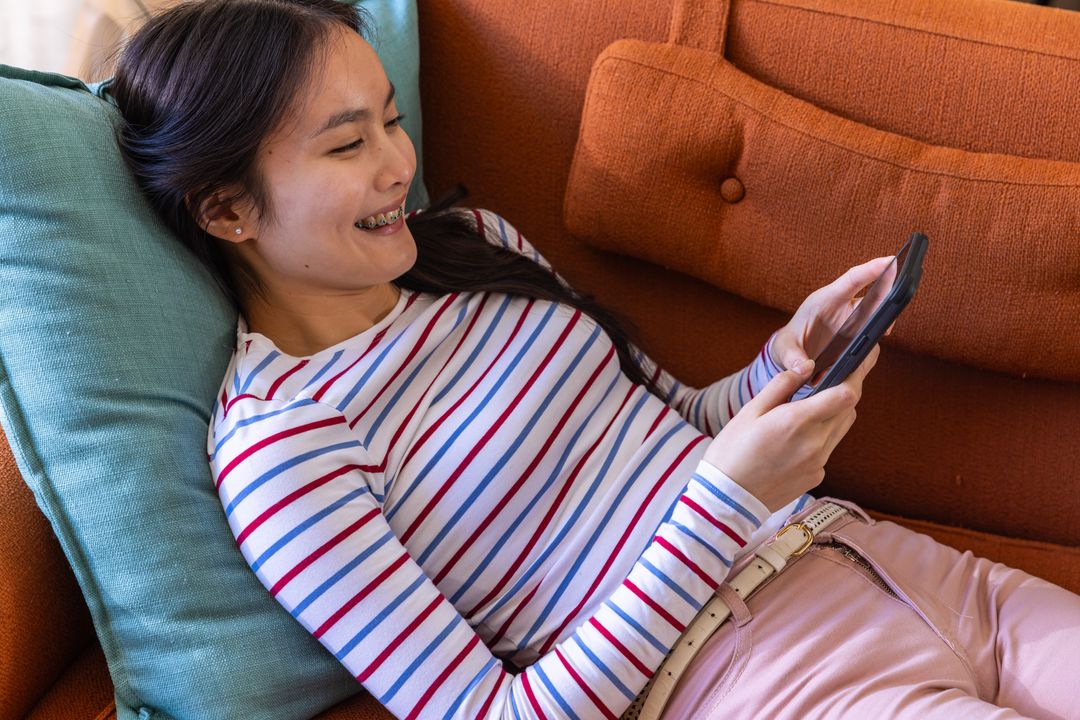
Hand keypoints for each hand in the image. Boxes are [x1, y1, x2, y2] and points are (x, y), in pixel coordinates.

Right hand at [703, 344, 879, 511]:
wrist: (728, 499)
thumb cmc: (732, 452)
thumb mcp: (750, 411)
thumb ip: (781, 385)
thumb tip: (806, 367)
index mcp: (797, 420)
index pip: (847, 394)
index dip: (853, 377)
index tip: (850, 366)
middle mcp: (815, 442)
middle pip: (849, 409)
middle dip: (842, 393)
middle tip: (825, 385)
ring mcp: (819, 462)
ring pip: (841, 428)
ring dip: (833, 415)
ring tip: (806, 413)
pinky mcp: (817, 476)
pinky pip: (828, 449)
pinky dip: (820, 439)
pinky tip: (794, 443)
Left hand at [770, 256, 896, 371]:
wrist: (792, 352)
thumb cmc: (788, 343)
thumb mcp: (783, 348)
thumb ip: (791, 356)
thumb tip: (804, 368)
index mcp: (824, 300)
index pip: (852, 279)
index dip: (871, 269)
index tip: (891, 260)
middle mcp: (842, 305)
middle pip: (871, 294)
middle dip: (889, 289)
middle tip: (903, 288)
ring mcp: (852, 318)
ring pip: (877, 312)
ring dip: (886, 316)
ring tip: (888, 326)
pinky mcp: (858, 332)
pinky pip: (874, 330)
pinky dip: (880, 333)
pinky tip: (882, 337)